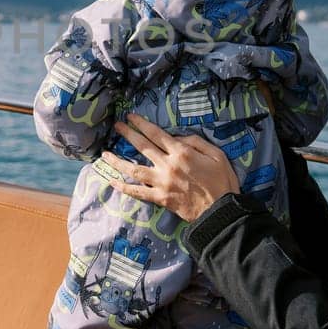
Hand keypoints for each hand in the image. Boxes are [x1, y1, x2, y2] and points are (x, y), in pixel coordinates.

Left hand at [100, 114, 239, 221]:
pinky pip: (137, 192)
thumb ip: (196, 142)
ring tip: (105, 154)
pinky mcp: (160, 198)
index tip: (131, 117)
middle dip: (128, 134)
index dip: (142, 124)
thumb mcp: (217, 154)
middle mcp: (168, 165)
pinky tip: (112, 181)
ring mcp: (161, 183)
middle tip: (117, 126)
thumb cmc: (222, 182)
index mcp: (182, 152)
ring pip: (134, 169)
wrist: (220, 211)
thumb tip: (177, 137)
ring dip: (118, 160)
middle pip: (142, 147)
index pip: (156, 134)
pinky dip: (123, 187)